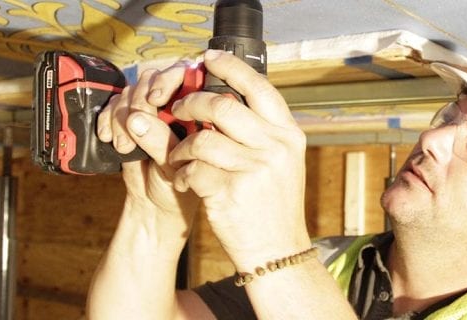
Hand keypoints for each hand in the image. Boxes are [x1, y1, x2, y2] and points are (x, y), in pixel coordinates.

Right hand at [96, 63, 199, 240]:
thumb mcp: (174, 166)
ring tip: (126, 145)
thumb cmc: (178, 186)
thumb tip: (135, 118)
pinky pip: (113, 105)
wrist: (156, 205)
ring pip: (131, 90)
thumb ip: (160, 141)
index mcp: (200, 110)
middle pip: (154, 78)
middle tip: (137, 123)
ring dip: (122, 115)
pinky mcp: (129, 119)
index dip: (170, 78)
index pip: (188, 74)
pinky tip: (109, 138)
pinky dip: (107, 119)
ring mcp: (152, 111)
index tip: (158, 99)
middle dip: (141, 99)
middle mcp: (177, 105)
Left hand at [167, 49, 310, 269]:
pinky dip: (183, 173)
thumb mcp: (281, 162)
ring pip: (201, 139)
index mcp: (288, 135)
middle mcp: (275, 147)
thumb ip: (261, 131)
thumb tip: (225, 98)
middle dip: (191, 104)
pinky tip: (187, 181)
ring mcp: (253, 169)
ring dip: (182, 146)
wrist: (277, 249)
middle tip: (179, 109)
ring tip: (182, 157)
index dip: (230, 67)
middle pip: (222, 106)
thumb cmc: (274, 204)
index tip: (208, 59)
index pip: (259, 87)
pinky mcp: (230, 191)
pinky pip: (192, 169)